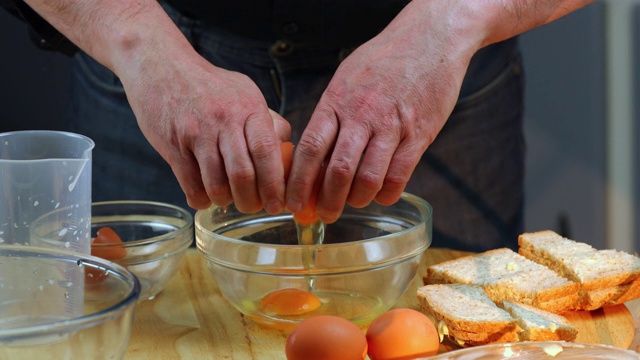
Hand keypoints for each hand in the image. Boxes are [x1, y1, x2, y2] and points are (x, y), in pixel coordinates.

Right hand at [122, 50, 291, 212]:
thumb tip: (286, 144)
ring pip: (216, 183)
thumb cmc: (207, 84)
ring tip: (229, 200)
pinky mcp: (173, 145)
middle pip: (243, 173)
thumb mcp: (244, 90)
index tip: (278, 202)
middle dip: (251, 200)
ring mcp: (196, 133)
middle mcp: (224, 120)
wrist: (160, 66)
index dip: (274, 182)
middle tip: (253, 207)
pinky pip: (190, 184)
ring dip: (225, 200)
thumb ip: (266, 119)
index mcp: (247, 108)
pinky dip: (200, 199)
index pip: (266, 150)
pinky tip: (205, 197)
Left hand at [285, 0, 594, 222]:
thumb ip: (330, 113)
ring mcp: (391, 124)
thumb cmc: (384, 59)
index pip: (309, 148)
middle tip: (324, 215)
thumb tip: (312, 153)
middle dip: (327, 200)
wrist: (430, 38)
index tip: (292, 202)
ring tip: (353, 203)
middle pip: (337, 169)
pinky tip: (383, 196)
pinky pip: (400, 173)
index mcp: (336, 101)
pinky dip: (388, 193)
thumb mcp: (346, 78)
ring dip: (357, 199)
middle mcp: (361, 114)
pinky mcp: (419, 133)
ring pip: (368, 176)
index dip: (298, 181)